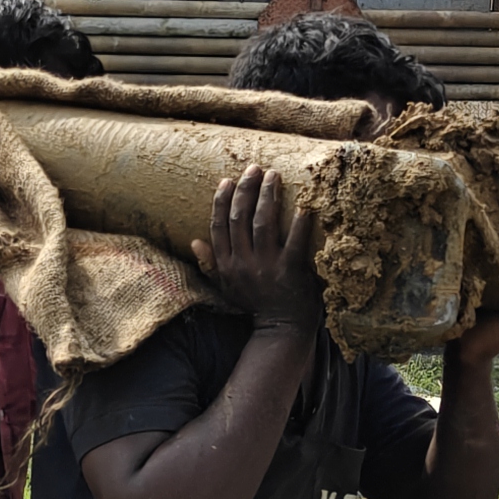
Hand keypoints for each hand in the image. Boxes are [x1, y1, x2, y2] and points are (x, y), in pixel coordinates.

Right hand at [192, 165, 322, 333]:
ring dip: (267, 196)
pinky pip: (294, 241)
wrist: (281, 329)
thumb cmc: (256, 305)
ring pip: (262, 223)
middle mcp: (242, 264)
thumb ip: (211, 263)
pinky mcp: (290, 271)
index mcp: (226, 265)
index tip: (227, 180)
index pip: (219, 225)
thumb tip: (194, 241)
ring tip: (273, 176)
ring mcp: (266, 267)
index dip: (222, 200)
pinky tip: (304, 205)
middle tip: (254, 168)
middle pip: (239, 218)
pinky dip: (299, 223)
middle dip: (246, 189)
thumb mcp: (227, 286)